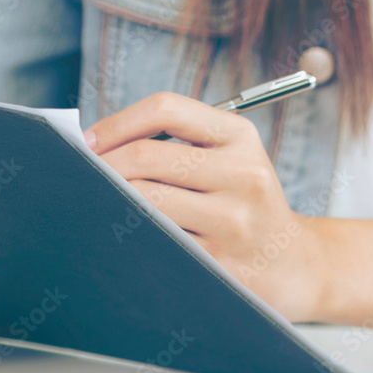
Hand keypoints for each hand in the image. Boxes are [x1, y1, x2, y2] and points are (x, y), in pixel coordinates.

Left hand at [84, 92, 327, 321]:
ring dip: (109, 202)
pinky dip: (130, 236)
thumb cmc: (245, 203)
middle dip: (101, 166)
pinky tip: (123, 236)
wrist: (295, 263)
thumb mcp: (232, 157)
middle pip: (147, 157)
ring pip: (145, 202)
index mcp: (240, 137)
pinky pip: (157, 242)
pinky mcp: (221, 263)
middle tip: (78, 176)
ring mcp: (234, 221)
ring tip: (95, 204)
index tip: (87, 140)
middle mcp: (243, 174)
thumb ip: (178, 142)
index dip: (117, 122)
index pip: (166, 108)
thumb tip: (96, 145)